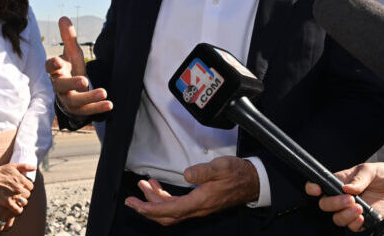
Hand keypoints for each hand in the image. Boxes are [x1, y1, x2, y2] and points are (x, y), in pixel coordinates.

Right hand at [0, 163, 35, 222]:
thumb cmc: (1, 172)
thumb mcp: (13, 166)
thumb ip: (25, 166)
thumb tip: (35, 168)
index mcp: (21, 179)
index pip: (31, 187)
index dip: (26, 187)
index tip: (21, 186)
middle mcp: (19, 188)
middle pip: (28, 194)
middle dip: (23, 193)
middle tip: (16, 192)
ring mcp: (14, 196)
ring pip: (24, 202)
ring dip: (20, 201)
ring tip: (15, 198)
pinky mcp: (8, 203)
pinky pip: (18, 210)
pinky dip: (18, 209)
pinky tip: (14, 206)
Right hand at [45, 17, 111, 116]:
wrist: (69, 94)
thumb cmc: (70, 70)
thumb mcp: (71, 54)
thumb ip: (68, 38)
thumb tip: (63, 17)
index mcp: (57, 71)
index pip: (50, 67)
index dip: (53, 65)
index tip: (58, 62)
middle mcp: (60, 86)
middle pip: (61, 86)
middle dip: (71, 83)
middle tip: (84, 81)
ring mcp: (68, 99)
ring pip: (75, 100)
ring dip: (89, 97)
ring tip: (103, 92)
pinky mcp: (79, 110)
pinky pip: (87, 110)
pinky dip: (97, 108)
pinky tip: (109, 104)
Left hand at [124, 156, 258, 225]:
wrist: (252, 182)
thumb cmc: (237, 174)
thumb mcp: (222, 167)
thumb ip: (203, 171)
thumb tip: (186, 174)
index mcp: (200, 201)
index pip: (169, 210)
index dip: (149, 209)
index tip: (134, 204)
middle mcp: (197, 208)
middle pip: (166, 216)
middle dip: (146, 208)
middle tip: (131, 199)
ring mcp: (198, 207)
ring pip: (170, 211)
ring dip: (154, 200)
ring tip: (144, 184)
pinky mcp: (198, 203)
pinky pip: (176, 206)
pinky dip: (164, 198)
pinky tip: (159, 187)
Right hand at [305, 162, 383, 231]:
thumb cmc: (383, 173)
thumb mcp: (370, 170)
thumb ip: (359, 179)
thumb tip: (347, 188)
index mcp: (339, 182)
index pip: (318, 185)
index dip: (313, 188)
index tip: (317, 190)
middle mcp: (342, 197)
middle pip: (325, 205)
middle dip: (334, 204)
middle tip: (350, 199)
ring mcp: (351, 209)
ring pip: (337, 218)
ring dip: (345, 215)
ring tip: (359, 208)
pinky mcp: (364, 220)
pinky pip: (353, 227)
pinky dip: (355, 224)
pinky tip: (363, 216)